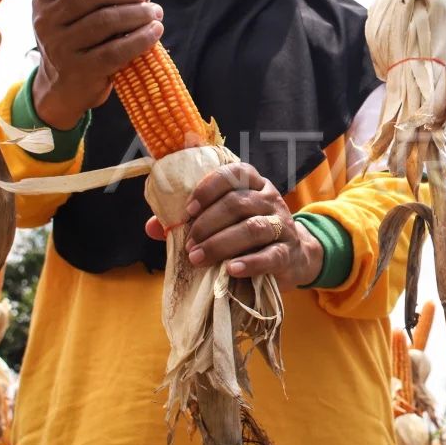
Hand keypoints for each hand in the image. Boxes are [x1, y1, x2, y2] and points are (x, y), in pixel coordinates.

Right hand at [31, 0, 163, 128]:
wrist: (64, 89)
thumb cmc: (82, 41)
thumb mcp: (85, 12)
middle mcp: (46, 20)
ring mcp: (59, 46)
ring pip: (106, 20)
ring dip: (139, 13)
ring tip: (155, 13)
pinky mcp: (79, 70)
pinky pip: (116, 50)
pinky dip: (141, 39)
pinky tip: (155, 31)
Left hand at [144, 162, 324, 289]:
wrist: (293, 257)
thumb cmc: (249, 236)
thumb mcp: (224, 222)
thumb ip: (191, 221)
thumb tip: (152, 226)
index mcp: (253, 184)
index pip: (233, 174)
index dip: (208, 188)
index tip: (188, 210)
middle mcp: (269, 199)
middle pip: (238, 203)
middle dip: (207, 223)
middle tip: (188, 244)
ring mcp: (282, 225)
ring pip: (253, 227)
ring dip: (221, 243)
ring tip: (198, 258)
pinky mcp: (288, 252)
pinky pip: (270, 255)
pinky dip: (249, 263)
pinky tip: (230, 270)